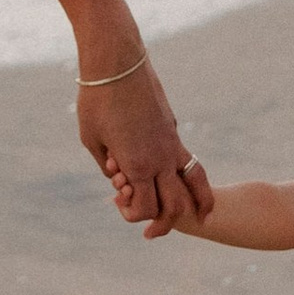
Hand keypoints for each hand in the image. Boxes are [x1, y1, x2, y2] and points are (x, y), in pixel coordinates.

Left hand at [79, 61, 212, 233]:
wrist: (117, 60)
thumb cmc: (96, 99)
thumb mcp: (91, 138)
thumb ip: (108, 165)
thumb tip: (122, 179)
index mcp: (138, 164)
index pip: (146, 208)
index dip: (133, 214)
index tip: (118, 200)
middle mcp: (161, 157)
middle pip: (175, 205)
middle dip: (164, 224)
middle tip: (152, 233)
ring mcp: (172, 142)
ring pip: (196, 182)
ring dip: (199, 204)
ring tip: (202, 216)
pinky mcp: (173, 129)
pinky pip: (190, 161)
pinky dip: (193, 179)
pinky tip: (189, 183)